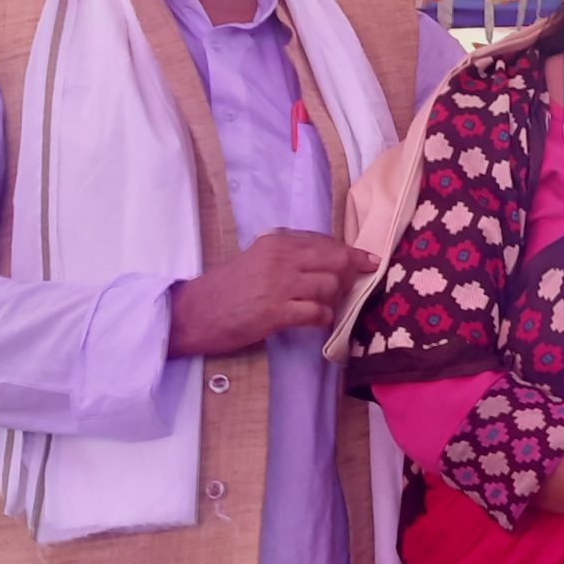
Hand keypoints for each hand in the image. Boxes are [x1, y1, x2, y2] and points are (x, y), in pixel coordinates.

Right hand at [166, 229, 378, 356]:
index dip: (353, 254)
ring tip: (325, 307)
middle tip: (346, 290)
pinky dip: (324, 318)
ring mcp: (279, 285)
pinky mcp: (276, 312)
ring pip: (331, 287)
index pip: (327, 242)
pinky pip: (318, 313)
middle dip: (349, 276)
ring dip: (335, 300)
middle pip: (336, 261)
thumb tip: (330, 261)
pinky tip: (317, 321)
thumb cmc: (226, 289)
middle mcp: (281, 258)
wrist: (193, 314)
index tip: (369, 262)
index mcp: (277, 241)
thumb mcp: (257, 259)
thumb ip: (290, 256)